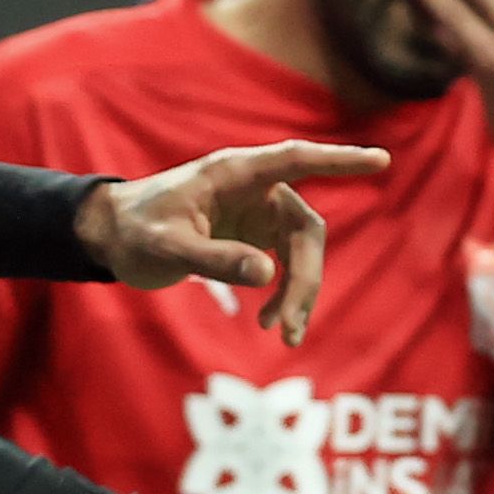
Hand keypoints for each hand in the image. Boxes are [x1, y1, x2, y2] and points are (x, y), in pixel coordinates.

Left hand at [75, 142, 392, 345]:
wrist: (112, 237)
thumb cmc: (134, 231)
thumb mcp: (167, 248)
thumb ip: (213, 259)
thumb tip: (267, 275)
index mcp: (234, 173)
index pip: (296, 159)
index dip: (339, 160)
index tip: (381, 160)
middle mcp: (253, 189)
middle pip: (304, 229)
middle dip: (305, 279)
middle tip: (287, 327)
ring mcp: (256, 214)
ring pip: (300, 252)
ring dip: (298, 293)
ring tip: (280, 334)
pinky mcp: (253, 237)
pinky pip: (285, 265)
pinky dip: (283, 295)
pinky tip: (267, 323)